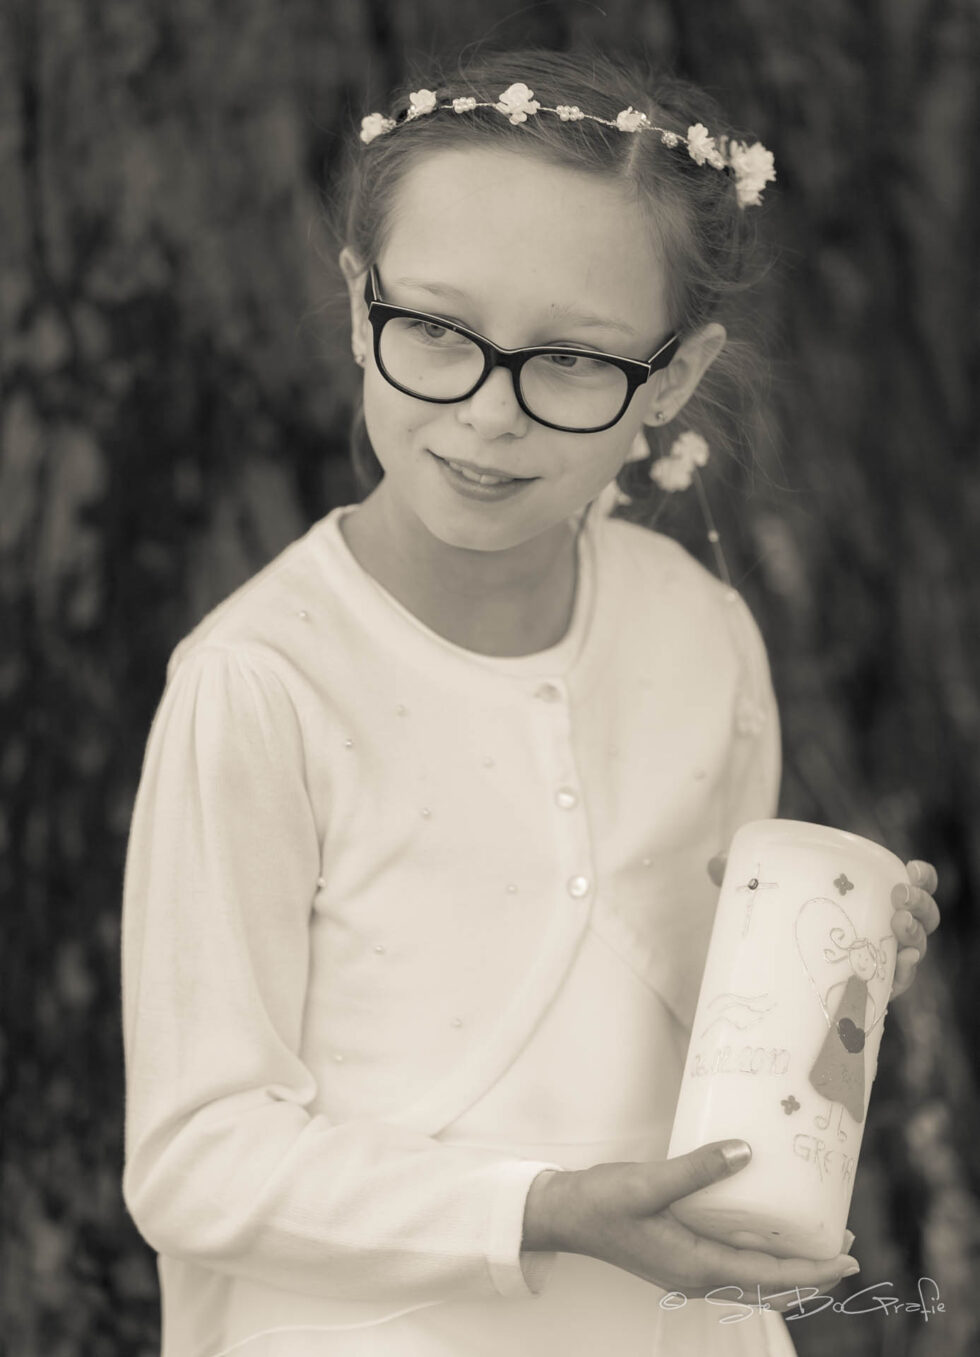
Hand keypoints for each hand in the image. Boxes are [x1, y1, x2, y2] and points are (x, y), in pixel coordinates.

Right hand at [522, 1143, 857, 1303]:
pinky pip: (736, 1267)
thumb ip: (696, 1169)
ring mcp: (689, 1271)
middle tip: (849, 1249)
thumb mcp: (648, 1182)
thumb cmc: (601, 1201)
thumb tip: (746, 1152)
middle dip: (812, 1273)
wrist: (564, 1214)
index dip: (812, 1270)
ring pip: (754, 1281)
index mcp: (695, 1267)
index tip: (848, 1259)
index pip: (769, 1278)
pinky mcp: (681, 1257)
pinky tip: (767, 1232)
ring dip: (791, 1269)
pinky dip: (763, 1260)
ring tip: (819, 1243)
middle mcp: (698, 1277)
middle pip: (770, 1287)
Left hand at [706, 854, 940, 998]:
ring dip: (915, 938)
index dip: (921, 879)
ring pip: (913, 951)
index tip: (912, 871)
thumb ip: (740, 877)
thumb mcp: (762, 895)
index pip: (908, 887)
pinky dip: (902, 977)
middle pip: (920, 919)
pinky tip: (898, 968)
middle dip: (919, 907)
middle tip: (898, 901)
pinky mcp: (867, 994)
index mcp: (866, 900)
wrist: (767, 979)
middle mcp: (880, 932)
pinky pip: (894, 987)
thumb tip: (715, 863)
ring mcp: (877, 964)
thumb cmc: (775, 922)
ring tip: (896, 928)